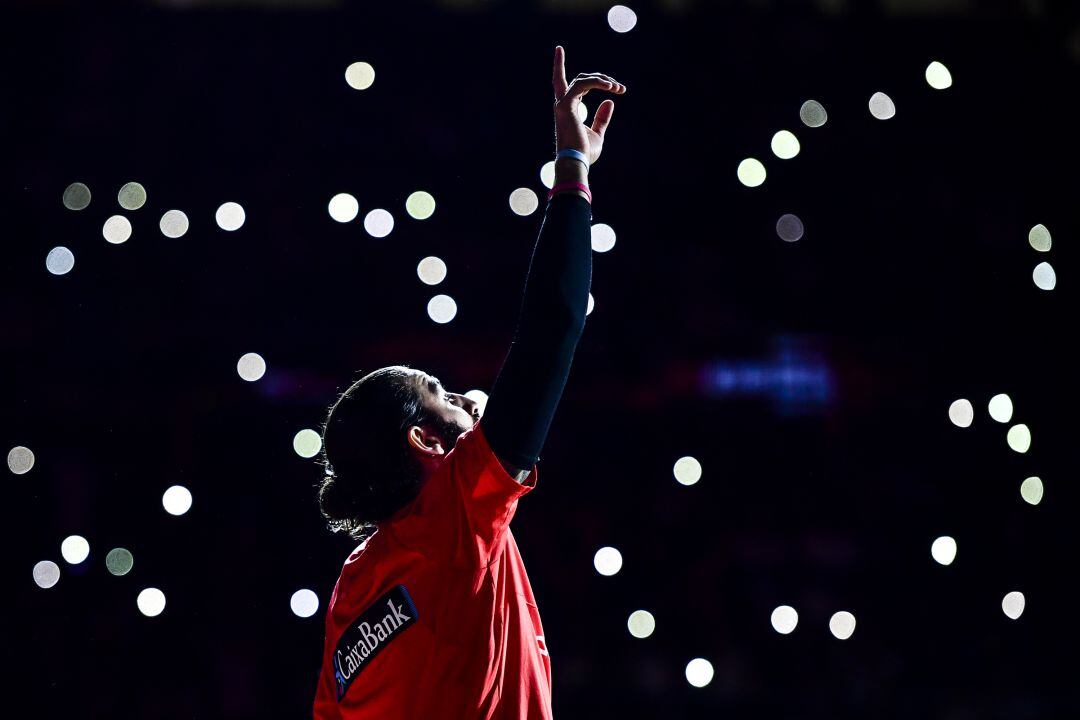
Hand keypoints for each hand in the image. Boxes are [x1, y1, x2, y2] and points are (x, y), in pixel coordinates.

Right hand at [552, 45, 625, 165]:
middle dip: (602, 79)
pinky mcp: (566, 106)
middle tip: (620, 88)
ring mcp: (563, 104)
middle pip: (581, 79)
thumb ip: (602, 118)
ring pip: (583, 79)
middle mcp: (563, 105)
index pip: (567, 84)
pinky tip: (611, 88)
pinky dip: (597, 82)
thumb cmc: (585, 153)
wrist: (576, 163)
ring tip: (618, 89)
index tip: (559, 49)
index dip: (560, 65)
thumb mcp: (598, 134)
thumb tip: (609, 102)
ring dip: (603, 80)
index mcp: (568, 110)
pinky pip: (583, 84)